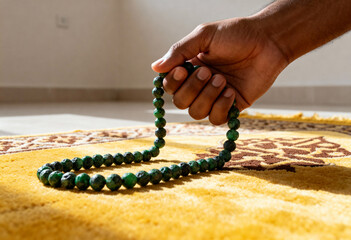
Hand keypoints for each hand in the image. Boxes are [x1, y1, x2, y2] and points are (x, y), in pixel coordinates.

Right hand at [152, 17, 288, 124]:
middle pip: (181, 102)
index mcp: (190, 68)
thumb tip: (155, 67)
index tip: (183, 69)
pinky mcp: (231, 106)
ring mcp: (215, 97)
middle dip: (193, 89)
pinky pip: (216, 119)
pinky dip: (221, 107)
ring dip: (208, 97)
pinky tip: (231, 92)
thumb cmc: (236, 34)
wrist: (268, 42)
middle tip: (209, 72)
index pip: (170, 86)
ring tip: (223, 80)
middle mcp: (199, 85)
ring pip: (196, 113)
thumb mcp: (204, 36)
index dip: (173, 83)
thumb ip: (179, 51)